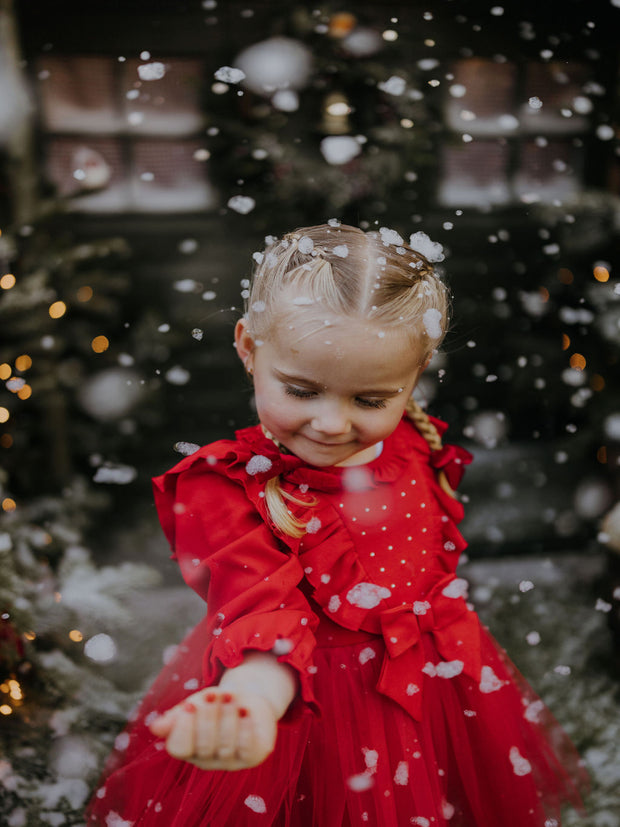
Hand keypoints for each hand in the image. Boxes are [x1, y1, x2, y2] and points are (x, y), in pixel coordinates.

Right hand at [148, 686, 278, 770]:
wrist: (246, 699)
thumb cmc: (215, 703)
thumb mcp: (195, 703)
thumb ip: (177, 715)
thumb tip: (154, 728)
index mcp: (187, 748)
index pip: (178, 748)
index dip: (183, 727)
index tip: (190, 704)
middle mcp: (206, 760)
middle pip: (203, 746)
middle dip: (209, 716)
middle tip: (215, 694)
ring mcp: (229, 762)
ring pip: (225, 746)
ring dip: (228, 717)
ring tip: (231, 697)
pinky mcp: (252, 757)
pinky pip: (247, 749)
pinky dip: (245, 729)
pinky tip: (245, 712)